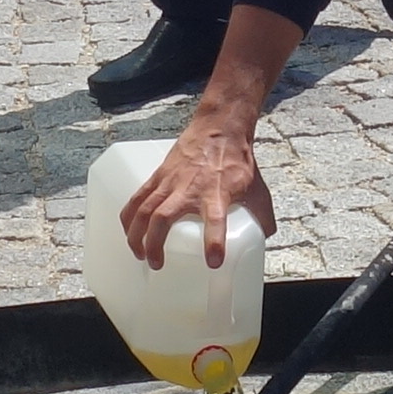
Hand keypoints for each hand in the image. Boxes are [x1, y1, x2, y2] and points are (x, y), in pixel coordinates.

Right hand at [122, 129, 276, 269]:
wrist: (219, 129)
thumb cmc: (236, 160)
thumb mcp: (257, 189)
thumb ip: (262, 214)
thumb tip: (265, 236)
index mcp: (217, 193)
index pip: (215, 219)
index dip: (214, 241)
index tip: (213, 262)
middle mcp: (189, 189)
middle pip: (162, 218)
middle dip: (155, 244)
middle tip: (157, 264)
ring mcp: (170, 182)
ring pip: (143, 210)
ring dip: (136, 234)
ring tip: (138, 254)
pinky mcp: (158, 176)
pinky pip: (137, 198)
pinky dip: (128, 216)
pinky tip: (128, 231)